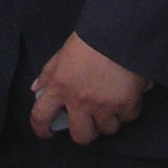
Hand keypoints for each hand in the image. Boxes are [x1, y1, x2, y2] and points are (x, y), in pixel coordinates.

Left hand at [29, 33, 146, 143]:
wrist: (121, 30)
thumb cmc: (92, 39)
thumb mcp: (63, 54)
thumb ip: (49, 74)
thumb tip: (38, 90)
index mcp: (60, 85)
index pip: (41, 116)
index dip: (41, 129)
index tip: (47, 132)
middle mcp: (80, 99)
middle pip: (81, 136)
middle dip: (86, 131)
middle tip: (90, 121)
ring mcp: (104, 104)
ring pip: (107, 129)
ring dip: (110, 119)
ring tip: (112, 102)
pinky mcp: (126, 103)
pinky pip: (128, 117)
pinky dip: (129, 109)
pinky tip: (128, 93)